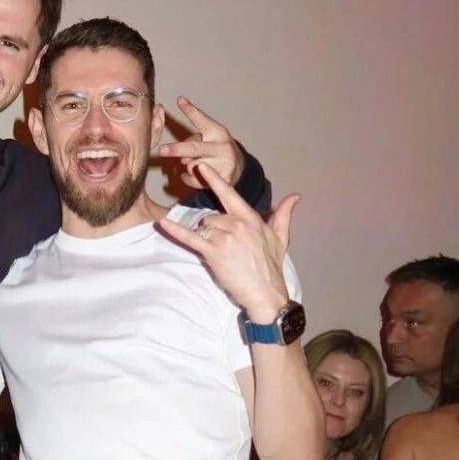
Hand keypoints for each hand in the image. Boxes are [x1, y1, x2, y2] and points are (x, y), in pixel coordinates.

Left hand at [156, 98, 244, 188]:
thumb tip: (182, 159)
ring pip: (192, 166)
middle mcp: (221, 146)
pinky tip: (197, 174)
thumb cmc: (216, 148)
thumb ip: (194, 139)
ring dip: (190, 166)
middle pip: (194, 148)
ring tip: (201, 163)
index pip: (201, 120)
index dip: (190, 111)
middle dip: (177, 149)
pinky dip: (189, 178)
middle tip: (162, 150)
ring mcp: (224, 163)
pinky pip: (195, 180)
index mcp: (217, 131)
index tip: (180, 100)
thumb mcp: (210, 137)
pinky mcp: (223, 178)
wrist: (237, 167)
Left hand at [159, 162, 299, 320]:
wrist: (264, 292)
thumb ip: (283, 214)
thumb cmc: (271, 267)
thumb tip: (295, 196)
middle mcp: (237, 223)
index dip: (215, 179)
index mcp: (250, 218)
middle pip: (211, 217)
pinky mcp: (213, 252)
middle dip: (213, 231)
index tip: (202, 167)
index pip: (229, 194)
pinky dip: (175, 231)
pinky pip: (190, 238)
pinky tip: (163, 224)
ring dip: (206, 239)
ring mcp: (224, 237)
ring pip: (203, 228)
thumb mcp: (281, 237)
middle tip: (226, 250)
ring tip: (221, 256)